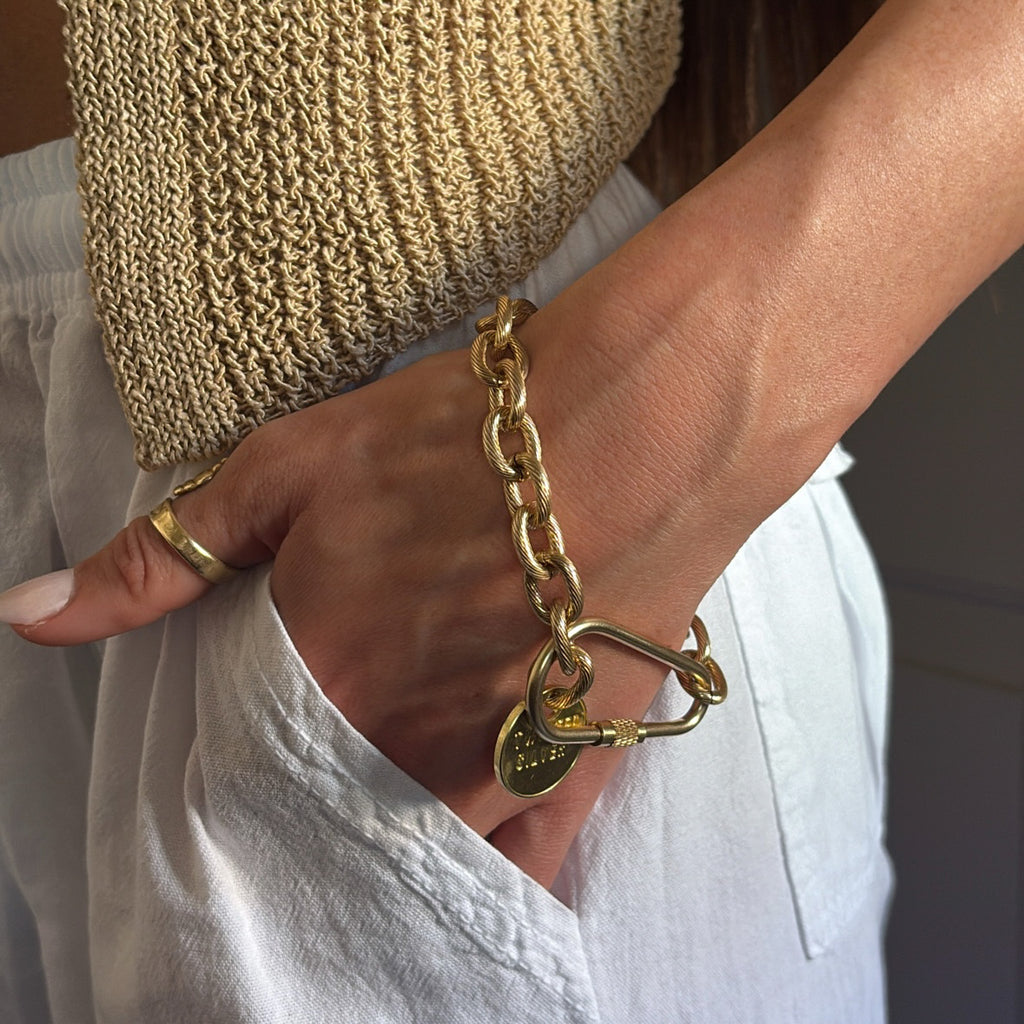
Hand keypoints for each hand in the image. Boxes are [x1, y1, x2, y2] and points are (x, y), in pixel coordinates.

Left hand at [8, 297, 739, 885]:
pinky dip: (487, 870)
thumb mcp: (294, 464)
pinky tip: (467, 858)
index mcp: (324, 675)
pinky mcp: (580, 762)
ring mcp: (497, 765)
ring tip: (391, 792)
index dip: (240, 750)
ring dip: (390, 830)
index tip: (253, 733)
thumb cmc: (466, 435)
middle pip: (328, 810)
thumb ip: (161, 557)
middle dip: (312, 794)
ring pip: (415, 846)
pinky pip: (527, 864)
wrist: (635, 423)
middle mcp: (403, 744)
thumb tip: (25, 616)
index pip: (239, 763)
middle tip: (333, 753)